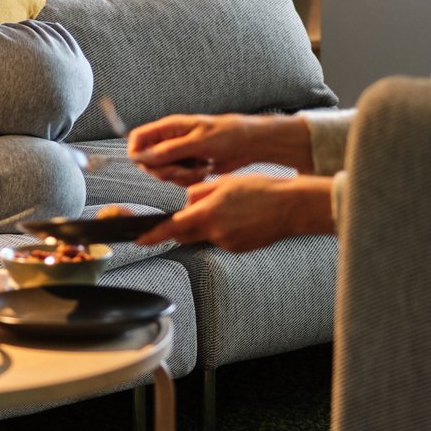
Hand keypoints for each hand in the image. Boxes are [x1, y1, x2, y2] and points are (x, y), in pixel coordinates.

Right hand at [128, 112, 310, 186]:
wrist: (248, 144)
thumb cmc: (227, 135)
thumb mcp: (198, 142)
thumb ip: (169, 150)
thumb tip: (143, 156)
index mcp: (168, 127)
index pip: (137, 139)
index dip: (138, 154)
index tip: (151, 166)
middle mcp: (169, 140)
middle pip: (148, 162)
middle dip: (166, 171)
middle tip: (186, 170)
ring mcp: (178, 154)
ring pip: (163, 173)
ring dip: (181, 176)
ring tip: (202, 168)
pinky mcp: (187, 166)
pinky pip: (177, 180)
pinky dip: (189, 180)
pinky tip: (205, 172)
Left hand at [136, 171, 335, 252]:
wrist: (291, 207)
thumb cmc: (260, 190)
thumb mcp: (223, 183)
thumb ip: (199, 193)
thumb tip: (187, 201)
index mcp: (208, 213)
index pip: (172, 227)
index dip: (153, 235)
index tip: (139, 239)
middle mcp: (215, 232)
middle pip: (186, 234)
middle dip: (181, 226)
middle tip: (190, 213)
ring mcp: (227, 243)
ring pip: (206, 235)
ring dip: (208, 224)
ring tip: (232, 208)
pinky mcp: (238, 248)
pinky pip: (222, 239)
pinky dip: (225, 229)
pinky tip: (241, 218)